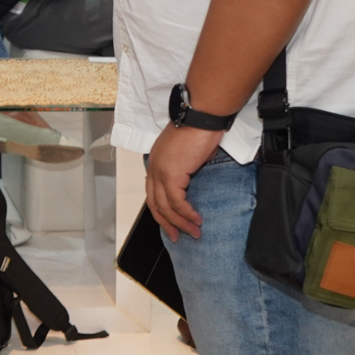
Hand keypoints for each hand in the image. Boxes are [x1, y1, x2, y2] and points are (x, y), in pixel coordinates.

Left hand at [145, 123, 218, 241]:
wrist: (201, 118)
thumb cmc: (198, 130)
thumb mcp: (188, 154)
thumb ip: (185, 170)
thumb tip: (191, 183)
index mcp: (155, 162)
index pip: (153, 193)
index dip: (161, 211)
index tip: (171, 224)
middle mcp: (153, 168)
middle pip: (154, 203)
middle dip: (167, 223)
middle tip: (177, 237)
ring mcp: (160, 172)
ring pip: (165, 206)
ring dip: (180, 222)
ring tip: (194, 232)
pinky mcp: (171, 175)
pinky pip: (177, 202)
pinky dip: (186, 213)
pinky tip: (196, 219)